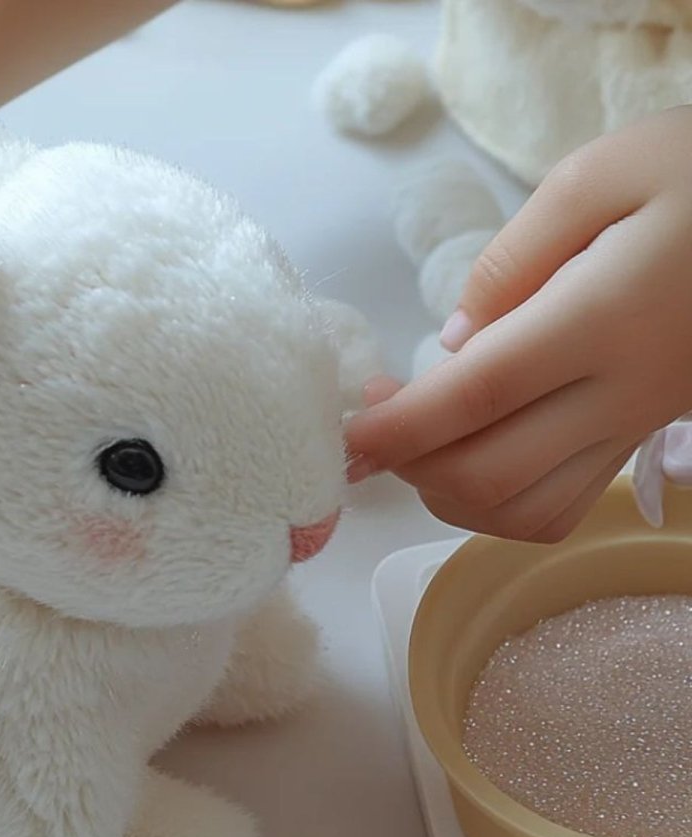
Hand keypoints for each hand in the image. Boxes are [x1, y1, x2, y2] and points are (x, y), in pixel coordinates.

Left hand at [346, 105, 691, 541]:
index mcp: (601, 319)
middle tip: (374, 425)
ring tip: (417, 445)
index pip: (477, 397)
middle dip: (408, 466)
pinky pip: (559, 511)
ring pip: (521, 513)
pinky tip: (473, 465)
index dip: (400, 428)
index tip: (347, 434)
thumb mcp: (602, 173)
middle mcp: (618, 393)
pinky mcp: (639, 443)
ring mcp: (633, 429)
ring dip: (447, 497)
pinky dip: (497, 510)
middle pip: (488, 475)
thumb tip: (453, 340)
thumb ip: (511, 258)